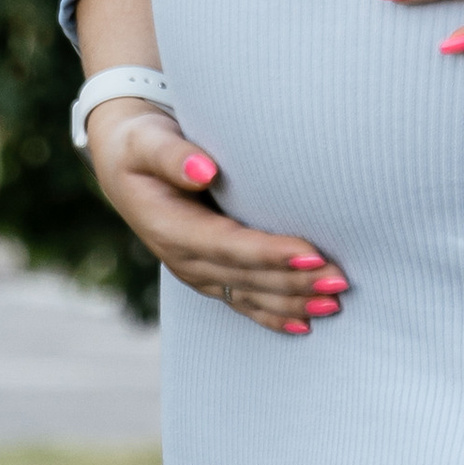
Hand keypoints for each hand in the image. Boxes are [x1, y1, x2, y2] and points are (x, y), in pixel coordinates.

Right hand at [82, 99, 346, 335]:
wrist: (122, 163)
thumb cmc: (140, 144)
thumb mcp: (146, 141)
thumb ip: (172, 155)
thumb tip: (205, 171)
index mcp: (169, 227)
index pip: (228, 246)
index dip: (270, 254)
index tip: (312, 255)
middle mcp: (183, 258)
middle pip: (246, 277)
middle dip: (294, 282)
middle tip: (340, 281)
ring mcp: (195, 271)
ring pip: (248, 295)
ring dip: (291, 301)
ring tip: (334, 302)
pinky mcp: (206, 273)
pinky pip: (241, 301)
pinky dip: (272, 314)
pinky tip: (303, 323)